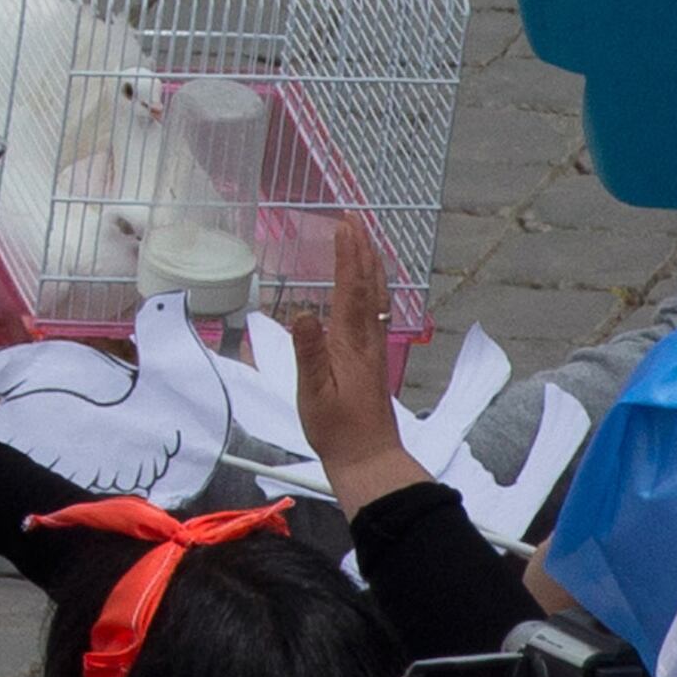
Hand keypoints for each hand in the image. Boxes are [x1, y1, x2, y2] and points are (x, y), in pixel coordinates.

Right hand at [282, 222, 427, 515]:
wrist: (368, 457)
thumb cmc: (337, 429)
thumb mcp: (313, 393)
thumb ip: (309, 352)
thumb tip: (302, 311)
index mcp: (350, 343)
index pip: (349, 290)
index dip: (346, 256)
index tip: (343, 226)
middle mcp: (366, 339)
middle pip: (367, 286)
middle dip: (361, 250)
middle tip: (354, 218)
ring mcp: (373, 348)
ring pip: (374, 296)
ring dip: (369, 264)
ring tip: (363, 240)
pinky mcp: (372, 358)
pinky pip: (373, 311)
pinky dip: (371, 288)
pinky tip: (368, 287)